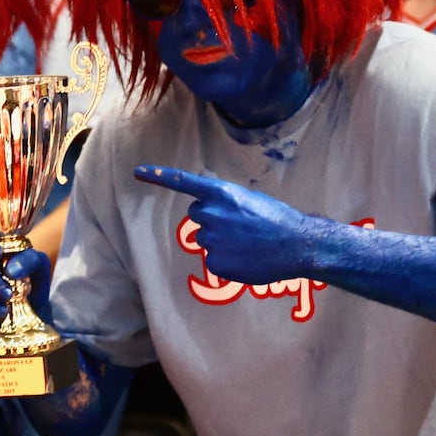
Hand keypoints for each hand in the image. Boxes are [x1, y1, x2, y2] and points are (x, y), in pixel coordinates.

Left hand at [136, 164, 317, 283]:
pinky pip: (214, 259)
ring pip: (204, 238)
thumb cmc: (277, 219)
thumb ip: (225, 201)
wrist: (297, 246)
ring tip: (246, 242)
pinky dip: (227, 260)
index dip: (158, 176)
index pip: (183, 182)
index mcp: (221, 193)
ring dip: (219, 239)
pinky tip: (246, 257)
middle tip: (238, 225)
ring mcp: (212, 240)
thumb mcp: (250, 199)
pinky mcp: (216, 263)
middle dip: (211, 218)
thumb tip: (208, 209)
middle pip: (196, 215)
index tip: (137, 172)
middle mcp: (211, 214)